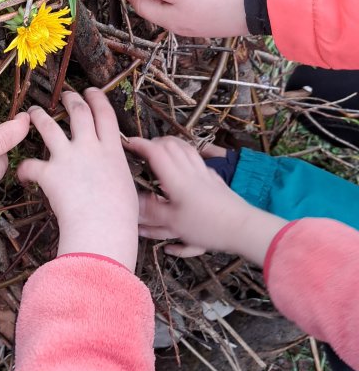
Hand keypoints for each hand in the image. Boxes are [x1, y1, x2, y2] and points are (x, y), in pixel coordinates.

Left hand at [17, 89, 138, 269]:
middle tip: (66, 94)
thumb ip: (115, 174)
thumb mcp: (126, 187)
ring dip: (39, 117)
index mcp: (112, 151)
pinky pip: (31, 165)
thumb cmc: (121, 218)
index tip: (91, 91)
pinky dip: (24, 169)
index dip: (97, 99)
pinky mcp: (50, 172)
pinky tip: (22, 173)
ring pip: (49, 127)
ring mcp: (68, 157)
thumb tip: (112, 176)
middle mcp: (90, 147)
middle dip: (71, 99)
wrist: (103, 229)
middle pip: (79, 112)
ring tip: (33, 112)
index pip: (105, 115)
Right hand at [128, 136, 286, 264]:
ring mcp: (204, 172)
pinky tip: (184, 166)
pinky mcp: (215, 179)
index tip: (126, 143)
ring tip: (160, 151)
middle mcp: (190, 170)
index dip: (139, 144)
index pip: (155, 151)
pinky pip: (197, 159)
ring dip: (170, 145)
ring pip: (185, 148)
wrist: (245, 227)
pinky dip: (185, 155)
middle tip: (141, 149)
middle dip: (153, 142)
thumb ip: (152, 210)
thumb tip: (133, 200)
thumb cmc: (207, 226)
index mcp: (176, 178)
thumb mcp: (174, 223)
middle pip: (170, 144)